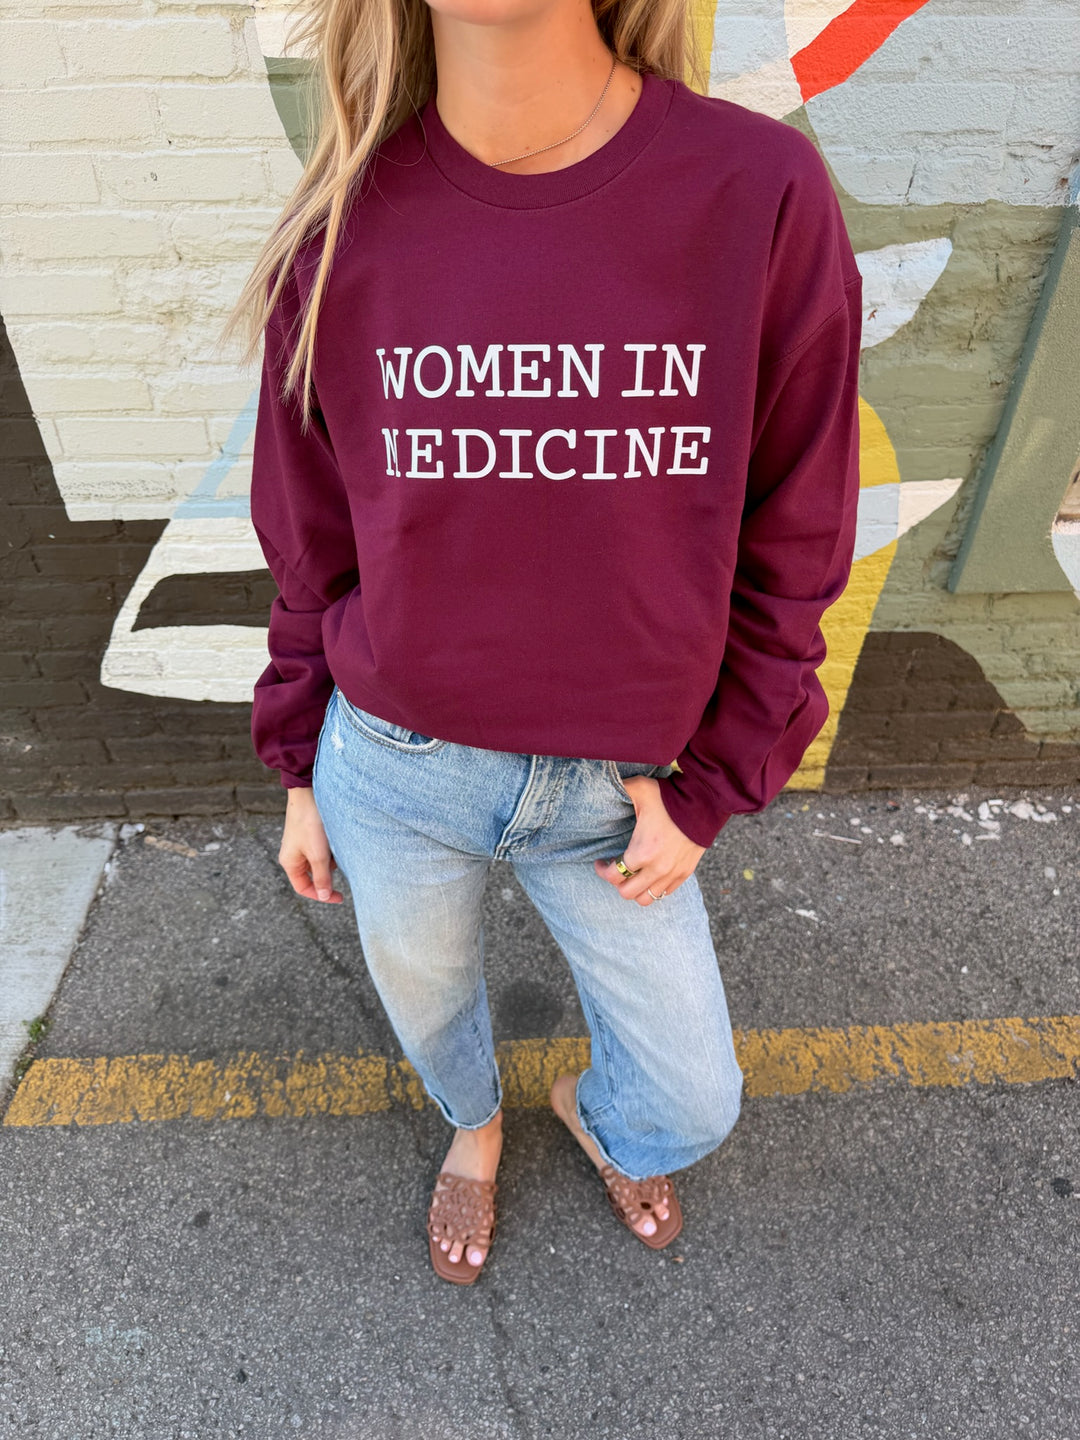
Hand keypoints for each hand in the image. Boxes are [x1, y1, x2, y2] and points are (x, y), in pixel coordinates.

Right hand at [279, 787, 343, 903]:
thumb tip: (324, 896)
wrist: (309, 794)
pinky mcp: (309, 835)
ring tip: (334, 844)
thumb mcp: (318, 855)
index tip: (340, 897)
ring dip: (331, 858)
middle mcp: (293, 855)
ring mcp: (301, 845)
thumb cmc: (310, 824)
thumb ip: (322, 878)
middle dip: (328, 872)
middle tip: (338, 862)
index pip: (304, 888)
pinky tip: (334, 837)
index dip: (321, 896)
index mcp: (290, 863)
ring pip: (320, 861)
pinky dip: (330, 848)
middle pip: (313, 875)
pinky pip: (322, 849)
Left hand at [594, 776, 706, 905]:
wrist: (704, 803)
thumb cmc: (669, 797)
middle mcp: (657, 868)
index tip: (601, 862)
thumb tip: (604, 782)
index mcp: (642, 851)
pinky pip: (665, 893)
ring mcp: (672, 873)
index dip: (602, 871)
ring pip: (646, 898)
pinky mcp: (685, 873)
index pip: (614, 876)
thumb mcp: (640, 788)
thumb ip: (619, 787)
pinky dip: (654, 887)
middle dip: (617, 882)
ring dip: (636, 889)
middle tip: (616, 868)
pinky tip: (650, 872)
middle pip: (628, 893)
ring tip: (633, 874)